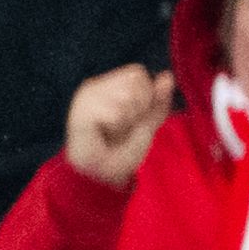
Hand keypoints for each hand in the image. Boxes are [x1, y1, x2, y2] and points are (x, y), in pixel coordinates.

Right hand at [62, 63, 169, 189]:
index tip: (133, 117)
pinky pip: (116, 112)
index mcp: (107, 85)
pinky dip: (117, 127)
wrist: (100, 176)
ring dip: (127, 118)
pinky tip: (104, 135)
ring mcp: (85, 99)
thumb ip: (158, 101)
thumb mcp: (148, 123)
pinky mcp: (81, 113)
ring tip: (113, 132)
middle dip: (138, 107)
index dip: (145, 95)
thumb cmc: (121, 150)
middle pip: (134, 81)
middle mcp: (94, 87)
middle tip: (122, 127)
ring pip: (127, 95)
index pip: (136, 73)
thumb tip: (167, 75)